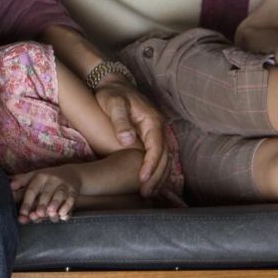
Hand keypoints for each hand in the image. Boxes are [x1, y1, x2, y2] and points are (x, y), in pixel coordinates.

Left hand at [11, 169, 78, 222]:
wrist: (72, 174)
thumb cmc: (47, 178)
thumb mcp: (34, 176)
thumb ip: (21, 182)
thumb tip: (9, 187)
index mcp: (39, 177)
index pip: (32, 190)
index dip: (27, 202)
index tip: (22, 214)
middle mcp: (52, 181)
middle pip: (46, 194)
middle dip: (42, 204)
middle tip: (38, 214)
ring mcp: (63, 186)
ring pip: (59, 196)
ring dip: (55, 205)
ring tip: (51, 214)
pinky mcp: (73, 192)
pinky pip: (71, 201)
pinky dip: (67, 208)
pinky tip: (63, 216)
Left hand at [94, 79, 170, 197]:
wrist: (114, 84)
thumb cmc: (112, 94)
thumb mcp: (113, 103)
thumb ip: (120, 121)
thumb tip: (128, 140)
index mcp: (152, 121)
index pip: (156, 148)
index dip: (150, 165)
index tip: (142, 179)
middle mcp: (159, 128)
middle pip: (164, 157)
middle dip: (156, 176)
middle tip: (145, 193)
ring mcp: (157, 132)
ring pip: (165, 158)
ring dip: (159, 176)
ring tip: (148, 192)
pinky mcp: (152, 136)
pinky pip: (159, 155)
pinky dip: (157, 169)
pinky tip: (150, 181)